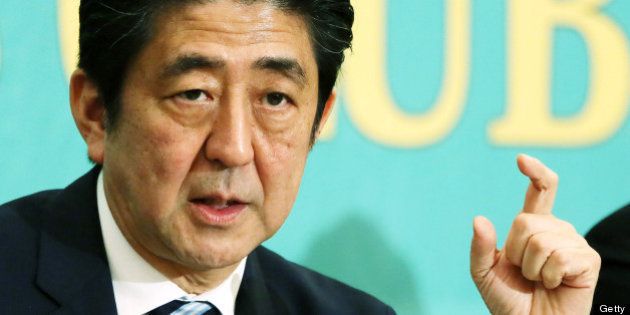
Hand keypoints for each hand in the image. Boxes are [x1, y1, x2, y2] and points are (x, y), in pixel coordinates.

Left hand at [470, 154, 600, 313]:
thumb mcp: (484, 273)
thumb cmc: (509, 300)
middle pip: (526, 222)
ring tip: (539, 280)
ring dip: (532, 268)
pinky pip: (560, 257)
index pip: (540, 191)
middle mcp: (556, 229)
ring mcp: (574, 243)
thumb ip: (479, 248)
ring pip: (541, 240)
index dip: (535, 172)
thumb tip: (479, 219)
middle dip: (516, 252)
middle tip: (523, 273)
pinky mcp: (588, 261)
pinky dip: (549, 276)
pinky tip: (555, 284)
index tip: (521, 159)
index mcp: (532, 227)